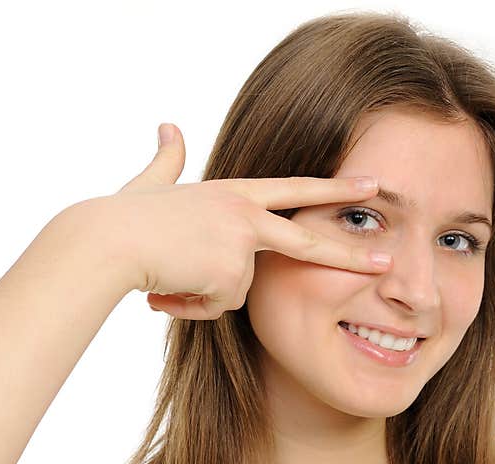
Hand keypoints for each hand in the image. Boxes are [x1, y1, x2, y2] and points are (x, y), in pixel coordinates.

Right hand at [106, 122, 390, 319]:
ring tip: (171, 273)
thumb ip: (168, 159)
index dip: (334, 189)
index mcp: (234, 193)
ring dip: (203, 293)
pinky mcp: (230, 273)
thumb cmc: (124, 216)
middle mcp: (244, 214)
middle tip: (388, 261)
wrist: (106, 241)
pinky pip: (220, 307)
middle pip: (307, 239)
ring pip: (237, 291)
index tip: (371, 187)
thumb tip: (167, 125)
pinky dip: (192, 306)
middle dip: (351, 253)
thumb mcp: (152, 183)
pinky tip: (169, 288)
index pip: (296, 189)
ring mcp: (240, 243)